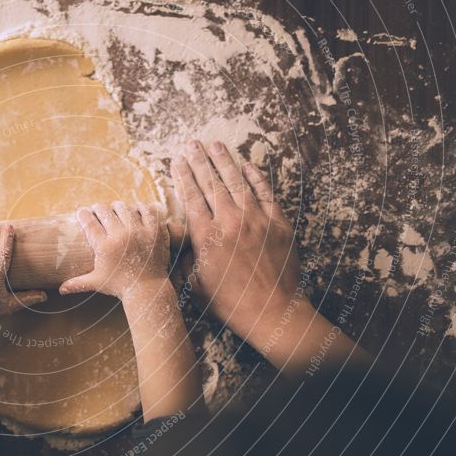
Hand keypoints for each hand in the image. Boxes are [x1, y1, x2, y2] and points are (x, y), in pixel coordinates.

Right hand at [59, 202, 169, 300]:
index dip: (83, 214)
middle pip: (104, 211)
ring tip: (115, 209)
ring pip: (124, 208)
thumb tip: (60, 290)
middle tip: (97, 210)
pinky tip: (136, 209)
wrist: (147, 290)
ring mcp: (138, 232)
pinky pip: (147, 211)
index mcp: (104, 247)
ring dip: (117, 207)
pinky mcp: (153, 232)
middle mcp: (120, 236)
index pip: (89, 222)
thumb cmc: (120, 286)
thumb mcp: (97, 282)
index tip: (81, 211)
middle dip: (98, 208)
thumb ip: (78, 283)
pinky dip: (140, 207)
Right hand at [171, 140, 301, 337]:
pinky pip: (265, 193)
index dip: (183, 176)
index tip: (177, 161)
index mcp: (207, 236)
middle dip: (200, 161)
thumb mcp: (195, 285)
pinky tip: (246, 165)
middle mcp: (230, 222)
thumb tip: (183, 242)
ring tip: (215, 145)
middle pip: (211, 183)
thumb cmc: (230, 303)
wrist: (271, 312)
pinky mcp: (278, 224)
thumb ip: (187, 258)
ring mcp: (257, 220)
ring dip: (225, 161)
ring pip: (237, 182)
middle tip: (191, 144)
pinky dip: (255, 177)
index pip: (191, 197)